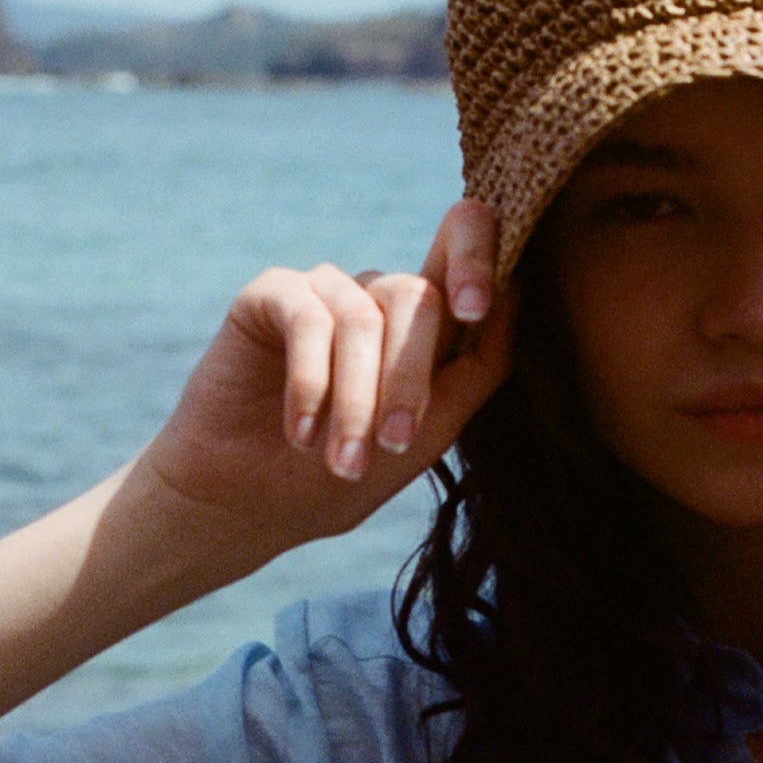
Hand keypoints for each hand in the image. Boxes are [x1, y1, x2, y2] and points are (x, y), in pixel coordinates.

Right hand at [133, 198, 512, 573]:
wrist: (244, 507)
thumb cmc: (336, 477)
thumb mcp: (424, 437)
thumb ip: (474, 371)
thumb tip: (517, 291)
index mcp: (422, 328)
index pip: (464, 255)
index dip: (479, 258)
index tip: (477, 306)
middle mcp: (376, 299)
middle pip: (420, 298)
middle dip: (410, 379)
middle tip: (392, 444)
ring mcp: (324, 293)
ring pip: (366, 316)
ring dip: (358, 399)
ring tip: (342, 459)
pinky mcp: (272, 296)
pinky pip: (308, 319)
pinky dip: (311, 383)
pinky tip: (300, 432)